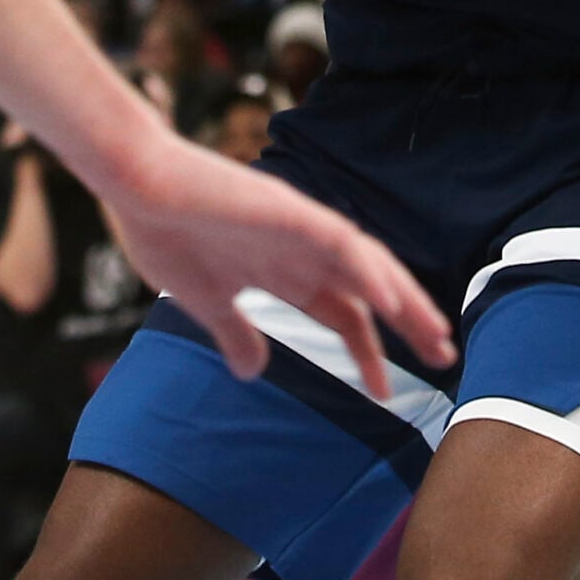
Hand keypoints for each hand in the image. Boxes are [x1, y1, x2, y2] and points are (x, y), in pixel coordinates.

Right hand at [100, 134, 453, 388]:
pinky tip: (389, 298)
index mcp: (285, 272)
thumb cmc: (163, 233)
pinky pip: (339, 240)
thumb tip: (253, 371)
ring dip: (404, 296)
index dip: (368, 352)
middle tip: (446, 356)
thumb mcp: (206, 302)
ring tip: (434, 331)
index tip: (385, 393)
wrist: (133, 186)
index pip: (343, 315)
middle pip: (370, 290)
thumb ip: (236, 333)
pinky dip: (367, 268)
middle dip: (409, 322)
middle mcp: (302, 250)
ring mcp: (299, 229)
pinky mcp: (288, 210)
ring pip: (368, 263)